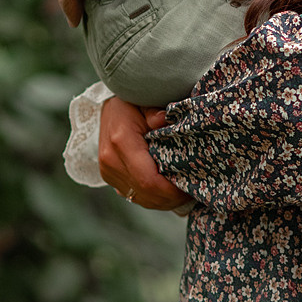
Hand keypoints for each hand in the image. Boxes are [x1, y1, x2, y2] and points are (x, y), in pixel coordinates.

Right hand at [98, 96, 189, 211]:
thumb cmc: (132, 101)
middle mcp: (111, 160)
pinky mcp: (109, 177)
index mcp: (121, 141)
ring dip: (164, 201)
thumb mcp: (145, 101)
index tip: (191, 186)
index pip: (149, 180)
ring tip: (183, 192)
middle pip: (146, 194)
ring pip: (140, 199)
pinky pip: (134, 195)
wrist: (109, 106)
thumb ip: (155, 112)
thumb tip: (165, 120)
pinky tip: (168, 190)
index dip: (171, 190)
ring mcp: (108, 171)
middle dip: (172, 199)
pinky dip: (153, 197)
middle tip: (193, 191)